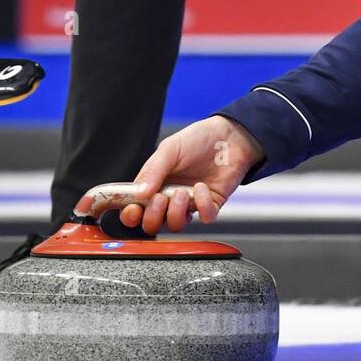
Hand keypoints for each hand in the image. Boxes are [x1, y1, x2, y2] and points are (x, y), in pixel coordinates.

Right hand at [105, 114, 265, 234]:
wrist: (231, 135)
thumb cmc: (199, 139)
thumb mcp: (170, 148)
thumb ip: (153, 170)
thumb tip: (139, 193)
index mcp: (154, 183)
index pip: (135, 208)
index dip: (130, 215)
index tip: (132, 210)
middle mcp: (169, 197)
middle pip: (152, 224)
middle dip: (152, 216)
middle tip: (159, 199)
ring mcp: (189, 203)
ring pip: (175, 225)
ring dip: (175, 212)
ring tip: (181, 192)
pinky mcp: (211, 204)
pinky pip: (204, 217)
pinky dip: (202, 205)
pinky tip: (202, 188)